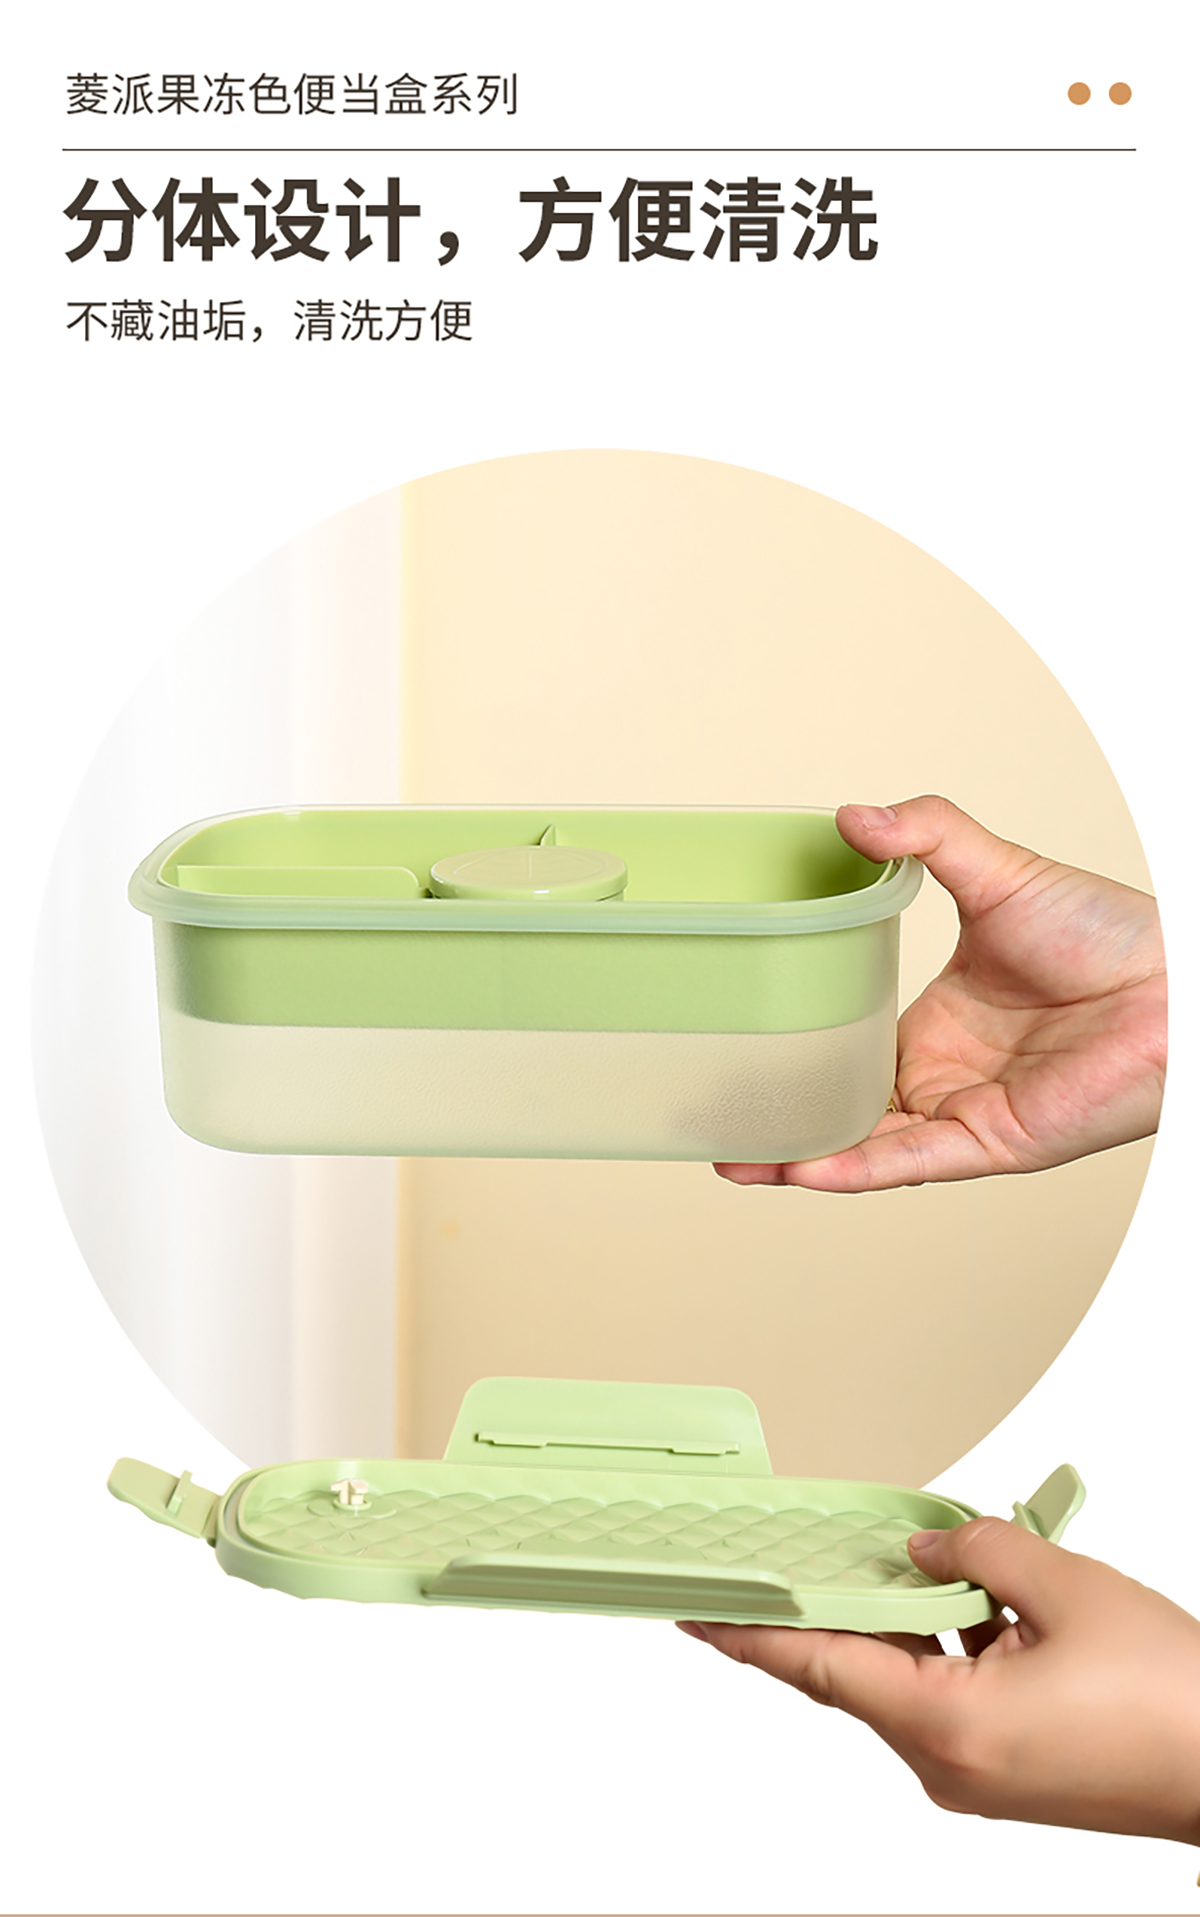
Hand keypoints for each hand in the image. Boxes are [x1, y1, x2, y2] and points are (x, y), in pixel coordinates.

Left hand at [678, 1518, 1199, 1845]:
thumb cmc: (1172, 1702)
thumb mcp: (1066, 1590)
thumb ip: (980, 1549)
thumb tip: (931, 1543)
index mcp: (947, 1728)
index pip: (818, 1668)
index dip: (750, 1634)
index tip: (693, 1611)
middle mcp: (949, 1764)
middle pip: (857, 1671)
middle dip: (830, 1606)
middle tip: (787, 1553)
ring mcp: (977, 1775)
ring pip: (906, 1680)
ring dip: (903, 1619)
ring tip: (901, 1555)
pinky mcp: (1007, 1771)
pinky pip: (947, 1696)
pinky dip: (944, 1644)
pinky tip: (967, 1597)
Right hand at [716, 794, 1165, 1189]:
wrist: (1174, 982)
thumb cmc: (1109, 932)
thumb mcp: (999, 870)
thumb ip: (926, 835)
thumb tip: (852, 813)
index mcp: (935, 1022)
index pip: (845, 1050)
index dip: (789, 1057)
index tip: (729, 1049)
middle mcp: (942, 1075)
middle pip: (840, 1110)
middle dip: (776, 1121)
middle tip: (706, 1114)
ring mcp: (963, 1113)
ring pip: (863, 1148)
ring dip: (798, 1158)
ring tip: (732, 1158)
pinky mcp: (992, 1144)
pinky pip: (910, 1162)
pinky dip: (855, 1168)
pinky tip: (800, 1167)